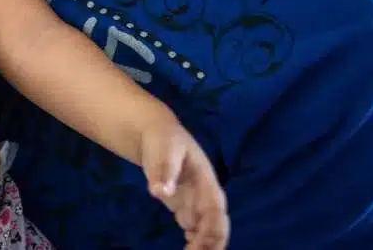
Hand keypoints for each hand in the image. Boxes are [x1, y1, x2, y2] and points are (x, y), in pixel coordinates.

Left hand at [142, 125, 228, 249]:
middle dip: (210, 242)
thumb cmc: (163, 139)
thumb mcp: (164, 150)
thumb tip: (160, 191)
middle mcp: (205, 194)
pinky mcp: (185, 207)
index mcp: (206, 180)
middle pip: (216, 223)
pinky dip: (195, 242)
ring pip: (208, 229)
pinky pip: (196, 229)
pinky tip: (187, 248)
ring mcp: (196, 202)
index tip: (198, 241)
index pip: (215, 208)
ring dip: (203, 245)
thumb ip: (164, 171)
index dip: (211, 227)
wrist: (156, 134)